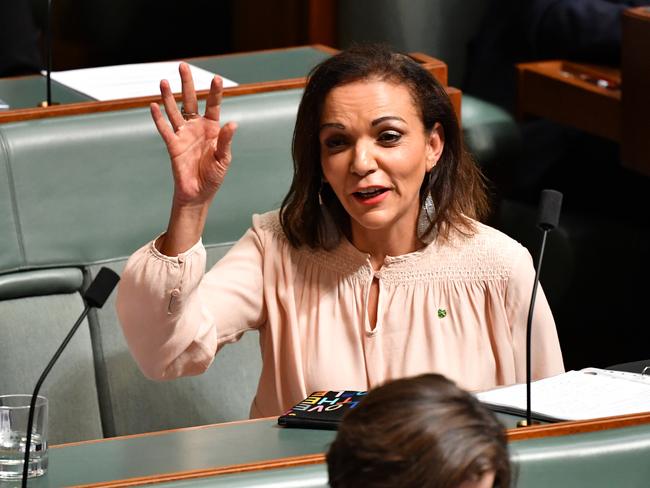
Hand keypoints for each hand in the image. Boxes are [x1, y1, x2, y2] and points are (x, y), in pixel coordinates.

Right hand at [150, 62, 236, 209]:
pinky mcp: (172, 145)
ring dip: (168, 97)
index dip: (215, 92)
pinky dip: (158, 118)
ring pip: (174, 111)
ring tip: (163, 81)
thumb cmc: (213, 176)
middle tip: (183, 66)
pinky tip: (154, 105)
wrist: (199, 193)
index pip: (213, 105)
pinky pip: (164, 129)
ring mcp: (183, 135)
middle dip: (187, 84)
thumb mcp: (223, 158)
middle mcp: (196, 127)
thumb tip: (232, 124)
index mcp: (212, 128)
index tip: (216, 78)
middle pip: (190, 101)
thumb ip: (225, 141)